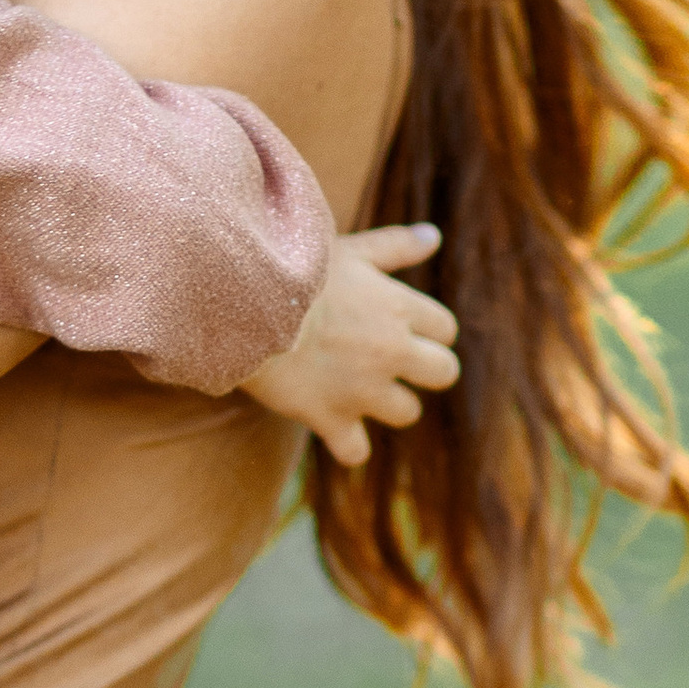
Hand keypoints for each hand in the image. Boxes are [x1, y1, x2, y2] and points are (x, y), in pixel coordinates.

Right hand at [238, 224, 458, 466]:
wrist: (243, 302)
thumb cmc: (293, 267)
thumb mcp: (349, 249)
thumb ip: (395, 246)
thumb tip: (434, 236)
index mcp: (399, 307)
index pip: (445, 329)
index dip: (427, 329)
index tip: (401, 326)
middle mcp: (392, 351)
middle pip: (444, 373)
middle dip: (424, 370)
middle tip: (390, 362)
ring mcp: (364, 390)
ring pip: (407, 413)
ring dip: (388, 404)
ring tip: (359, 389)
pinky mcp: (330, 418)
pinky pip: (356, 451)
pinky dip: (347, 444)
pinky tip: (333, 428)